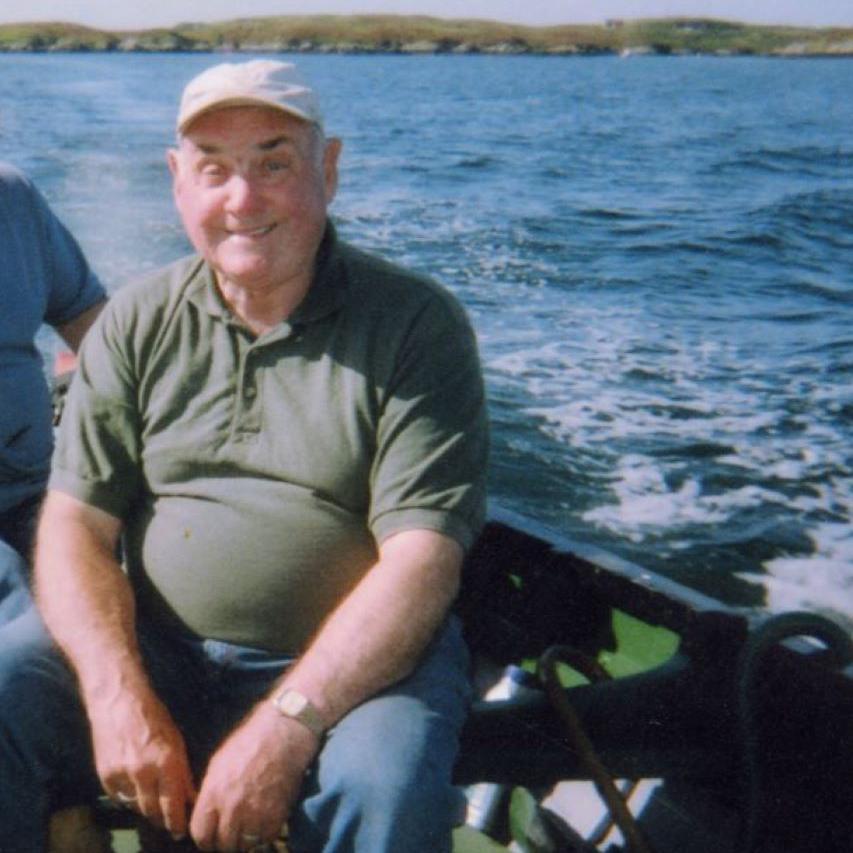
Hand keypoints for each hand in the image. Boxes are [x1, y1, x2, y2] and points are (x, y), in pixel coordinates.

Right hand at [89, 687, 195, 838]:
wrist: (118, 701)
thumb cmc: (154, 717)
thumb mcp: (177, 740)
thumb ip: (183, 771)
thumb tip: (191, 797)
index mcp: (168, 761)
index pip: (173, 805)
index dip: (178, 823)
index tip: (181, 832)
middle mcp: (145, 772)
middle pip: (154, 812)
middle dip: (163, 820)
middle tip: (169, 825)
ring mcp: (123, 775)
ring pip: (137, 807)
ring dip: (147, 809)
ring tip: (155, 807)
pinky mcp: (106, 776)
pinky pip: (121, 798)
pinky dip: (129, 798)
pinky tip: (136, 790)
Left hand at [190, 702, 318, 851]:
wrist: (284, 732)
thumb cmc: (250, 740)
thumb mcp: (220, 762)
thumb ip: (211, 791)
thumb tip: (206, 813)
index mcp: (214, 792)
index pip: (201, 834)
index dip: (205, 839)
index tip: (212, 838)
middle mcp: (232, 807)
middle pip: (224, 844)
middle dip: (226, 841)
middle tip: (233, 834)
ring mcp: (255, 813)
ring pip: (245, 845)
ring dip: (246, 840)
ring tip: (249, 828)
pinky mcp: (276, 814)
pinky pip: (266, 838)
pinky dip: (265, 834)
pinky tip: (265, 821)